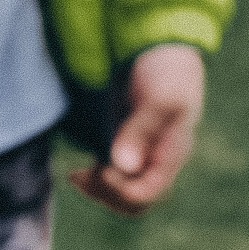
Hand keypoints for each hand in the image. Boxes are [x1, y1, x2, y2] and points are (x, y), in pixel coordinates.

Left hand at [71, 42, 205, 215]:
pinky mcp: (124, 144)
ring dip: (97, 188)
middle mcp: (157, 161)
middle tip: (80, 174)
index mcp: (172, 155)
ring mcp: (140, 155)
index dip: (122, 189)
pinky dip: (93, 177)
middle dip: (106, 193)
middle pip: (134, 201)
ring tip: (76, 173)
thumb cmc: (168, 70)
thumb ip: (141, 131)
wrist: (162, 48)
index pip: (148, 193)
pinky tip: (78, 167)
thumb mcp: (161, 98)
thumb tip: (122, 165)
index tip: (102, 168)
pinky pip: (110, 176)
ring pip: (120, 192)